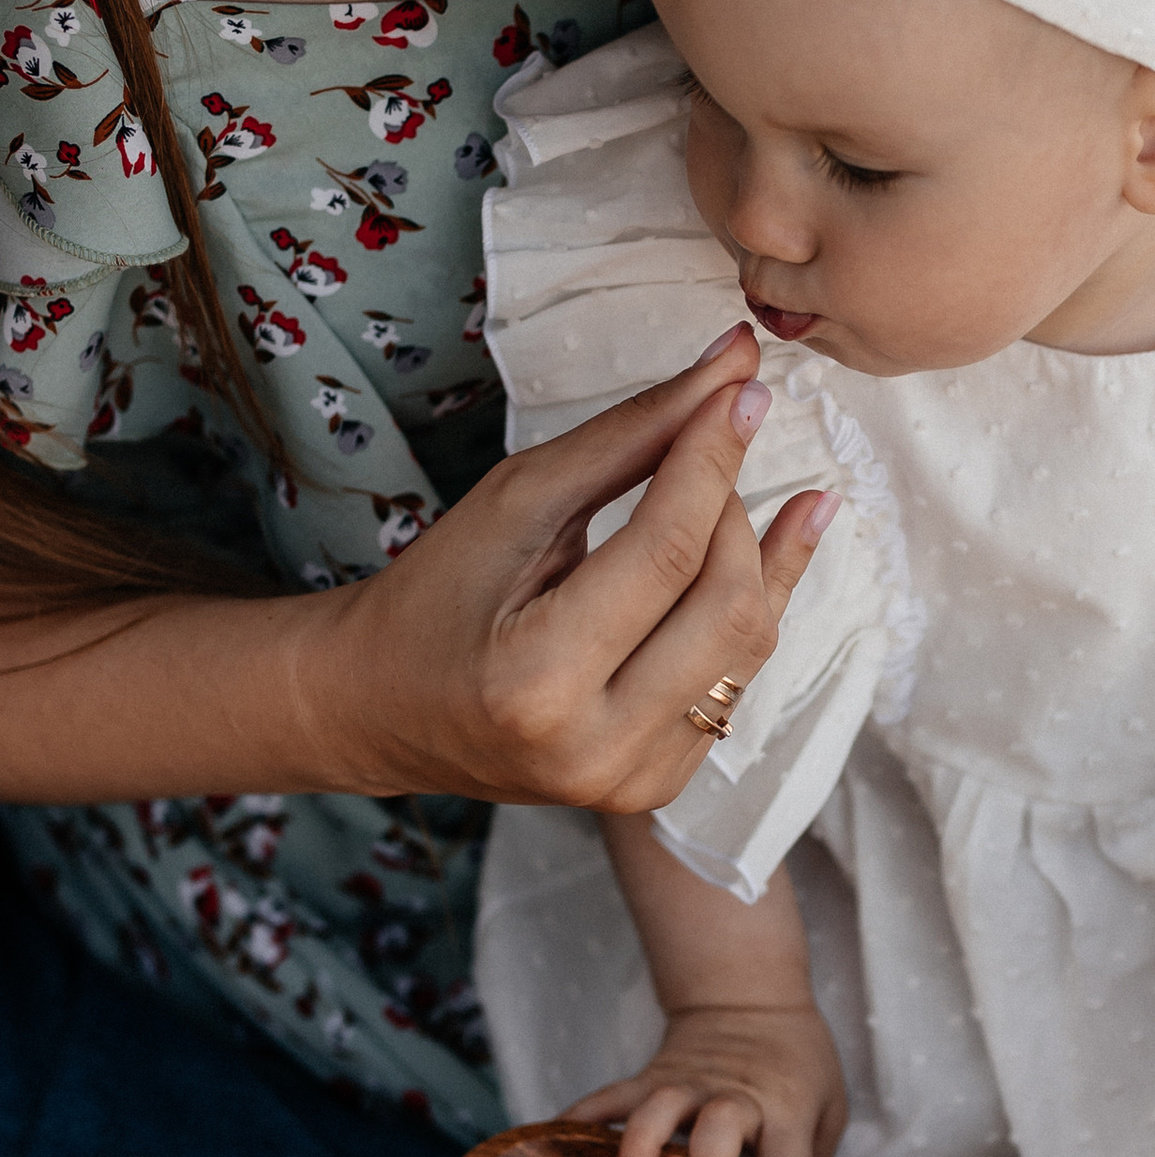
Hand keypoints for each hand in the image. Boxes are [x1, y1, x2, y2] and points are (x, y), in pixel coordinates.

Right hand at [291, 326, 836, 810]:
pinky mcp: (654, 786)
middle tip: (718, 452)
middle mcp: (593, 748)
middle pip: (726, 607)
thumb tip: (732, 369)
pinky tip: (769, 555)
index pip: (665, 552)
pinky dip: (748, 612)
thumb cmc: (437, 594)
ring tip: (766, 498)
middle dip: (736, 512)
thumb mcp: (517, 502)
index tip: (741, 388)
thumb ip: (630, 437)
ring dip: (761, 560)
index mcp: (538, 679)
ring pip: (749, 649)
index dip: (712, 458)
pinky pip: (736, 685)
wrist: (382, 706)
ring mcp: (630, 780)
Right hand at [573, 1003, 848, 1156]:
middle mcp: (735, 1092)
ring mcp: (688, 1082)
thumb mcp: (828, 1103)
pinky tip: (556, 1140)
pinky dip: (584, 1117)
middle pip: (722, 1125)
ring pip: (661, 1108)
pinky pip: (612, 1096)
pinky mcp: (651, 1076)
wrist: (751, 996)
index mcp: (786, 1103)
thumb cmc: (797, 1063)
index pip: (789, 1155)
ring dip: (643, 1145)